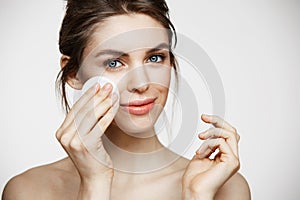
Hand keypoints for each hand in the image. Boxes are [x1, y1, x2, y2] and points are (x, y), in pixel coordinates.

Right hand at [55, 83, 117, 198]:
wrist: (95, 178)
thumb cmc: (91, 157)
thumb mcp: (82, 138)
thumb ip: (83, 122)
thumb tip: (95, 101)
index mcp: (61, 133)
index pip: (75, 109)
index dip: (87, 96)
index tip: (96, 86)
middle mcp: (65, 137)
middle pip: (83, 110)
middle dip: (96, 96)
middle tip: (107, 87)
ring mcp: (75, 142)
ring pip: (91, 116)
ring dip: (103, 103)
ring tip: (112, 95)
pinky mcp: (87, 146)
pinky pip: (100, 125)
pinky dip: (108, 115)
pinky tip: (114, 107)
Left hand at [182, 114, 239, 199]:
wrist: (193, 191)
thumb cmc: (195, 178)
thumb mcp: (201, 155)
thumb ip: (208, 145)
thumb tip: (209, 134)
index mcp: (226, 156)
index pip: (228, 134)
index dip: (218, 123)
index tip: (204, 117)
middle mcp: (232, 157)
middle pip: (232, 131)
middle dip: (217, 121)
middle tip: (204, 117)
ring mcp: (234, 160)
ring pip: (228, 134)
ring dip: (211, 132)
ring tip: (200, 138)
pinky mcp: (232, 162)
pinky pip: (221, 142)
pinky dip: (208, 144)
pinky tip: (200, 153)